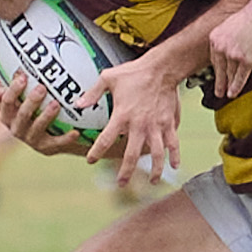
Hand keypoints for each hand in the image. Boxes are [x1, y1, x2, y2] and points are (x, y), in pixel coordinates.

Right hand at [0, 73, 90, 156]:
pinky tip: (75, 132)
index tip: (23, 76)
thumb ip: (11, 88)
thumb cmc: (31, 108)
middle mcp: (16, 128)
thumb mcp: (19, 98)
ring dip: (46, 116)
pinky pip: (56, 143)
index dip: (13, 90)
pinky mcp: (46, 148)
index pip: (6, 102)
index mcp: (7, 114)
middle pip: (22, 114)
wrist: (49, 133)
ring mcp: (31, 139)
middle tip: (41, 88)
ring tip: (56, 104)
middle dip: (31, 101)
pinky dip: (66, 138)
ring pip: (37, 127)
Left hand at [73, 54, 184, 185]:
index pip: (105, 139)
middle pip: (131, 155)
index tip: (90, 161)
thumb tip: (77, 105)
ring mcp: (156, 126)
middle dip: (125, 172)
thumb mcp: (108, 78)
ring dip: (154, 170)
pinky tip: (174, 167)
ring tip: (152, 182)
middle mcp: (139, 125)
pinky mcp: (169, 123)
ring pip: (156, 154)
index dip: (96, 152)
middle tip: (121, 183)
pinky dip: (174, 156)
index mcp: (122, 115)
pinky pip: (173, 143)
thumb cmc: (134, 72)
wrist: (162, 68)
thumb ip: (92, 93)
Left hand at [209, 0, 251, 98]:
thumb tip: (231, 51)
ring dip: (229, 86)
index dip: (218, 69)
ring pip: (230, 74)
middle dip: (220, 82)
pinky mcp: (246, 61)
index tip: (218, 76)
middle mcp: (221, 47)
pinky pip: (240, 78)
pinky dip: (236, 87)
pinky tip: (233, 93)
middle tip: (218, 92)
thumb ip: (229, 39)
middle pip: (220, 69)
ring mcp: (233, 55)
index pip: (215, 58)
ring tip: (228, 94)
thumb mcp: (234, 25)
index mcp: (215, 37)